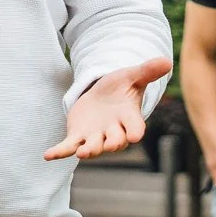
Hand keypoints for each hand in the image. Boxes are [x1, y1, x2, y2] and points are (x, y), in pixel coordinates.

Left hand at [46, 59, 172, 161]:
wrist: (102, 96)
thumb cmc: (121, 87)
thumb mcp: (132, 76)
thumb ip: (147, 71)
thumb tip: (167, 61)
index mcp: (129, 118)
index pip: (135, 127)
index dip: (135, 131)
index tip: (136, 136)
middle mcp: (114, 132)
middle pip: (115, 141)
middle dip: (113, 143)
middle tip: (112, 145)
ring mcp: (95, 137)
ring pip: (93, 147)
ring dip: (89, 151)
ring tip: (82, 153)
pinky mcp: (78, 137)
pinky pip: (69, 147)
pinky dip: (60, 152)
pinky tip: (48, 155)